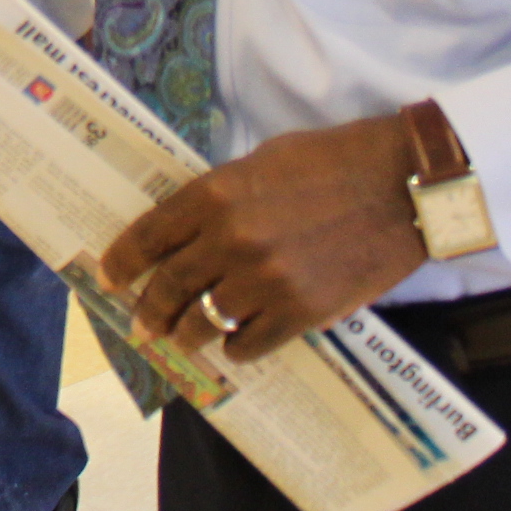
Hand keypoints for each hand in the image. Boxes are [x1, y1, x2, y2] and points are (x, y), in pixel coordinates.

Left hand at [99, 113, 426, 362]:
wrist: (401, 186)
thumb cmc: (332, 162)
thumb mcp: (263, 161)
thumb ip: (222, 195)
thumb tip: (193, 228)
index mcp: (215, 194)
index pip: (150, 235)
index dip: (123, 261)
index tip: (109, 278)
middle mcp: (231, 240)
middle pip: (170, 285)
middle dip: (149, 308)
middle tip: (142, 323)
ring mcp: (266, 280)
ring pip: (204, 321)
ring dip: (186, 334)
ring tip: (180, 339)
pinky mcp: (301, 311)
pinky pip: (251, 343)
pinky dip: (236, 348)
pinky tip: (234, 346)